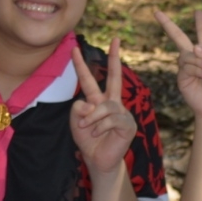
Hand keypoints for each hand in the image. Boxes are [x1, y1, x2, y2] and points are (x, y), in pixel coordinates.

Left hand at [71, 37, 138, 177]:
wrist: (99, 161)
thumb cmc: (89, 141)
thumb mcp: (76, 123)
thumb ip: (78, 110)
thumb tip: (90, 103)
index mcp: (98, 101)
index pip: (89, 80)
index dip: (81, 65)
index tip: (74, 48)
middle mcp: (112, 103)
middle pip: (115, 77)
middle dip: (114, 58)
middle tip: (116, 39)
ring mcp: (122, 112)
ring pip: (104, 106)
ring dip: (92, 118)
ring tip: (88, 129)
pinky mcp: (128, 124)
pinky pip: (111, 118)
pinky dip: (100, 126)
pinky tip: (98, 134)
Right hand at [154, 8, 201, 122]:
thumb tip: (195, 46)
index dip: (201, 23)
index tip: (198, 12)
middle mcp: (195, 59)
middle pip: (179, 38)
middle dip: (168, 25)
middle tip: (156, 12)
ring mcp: (186, 68)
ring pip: (186, 55)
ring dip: (198, 62)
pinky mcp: (182, 78)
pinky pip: (185, 66)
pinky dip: (196, 69)